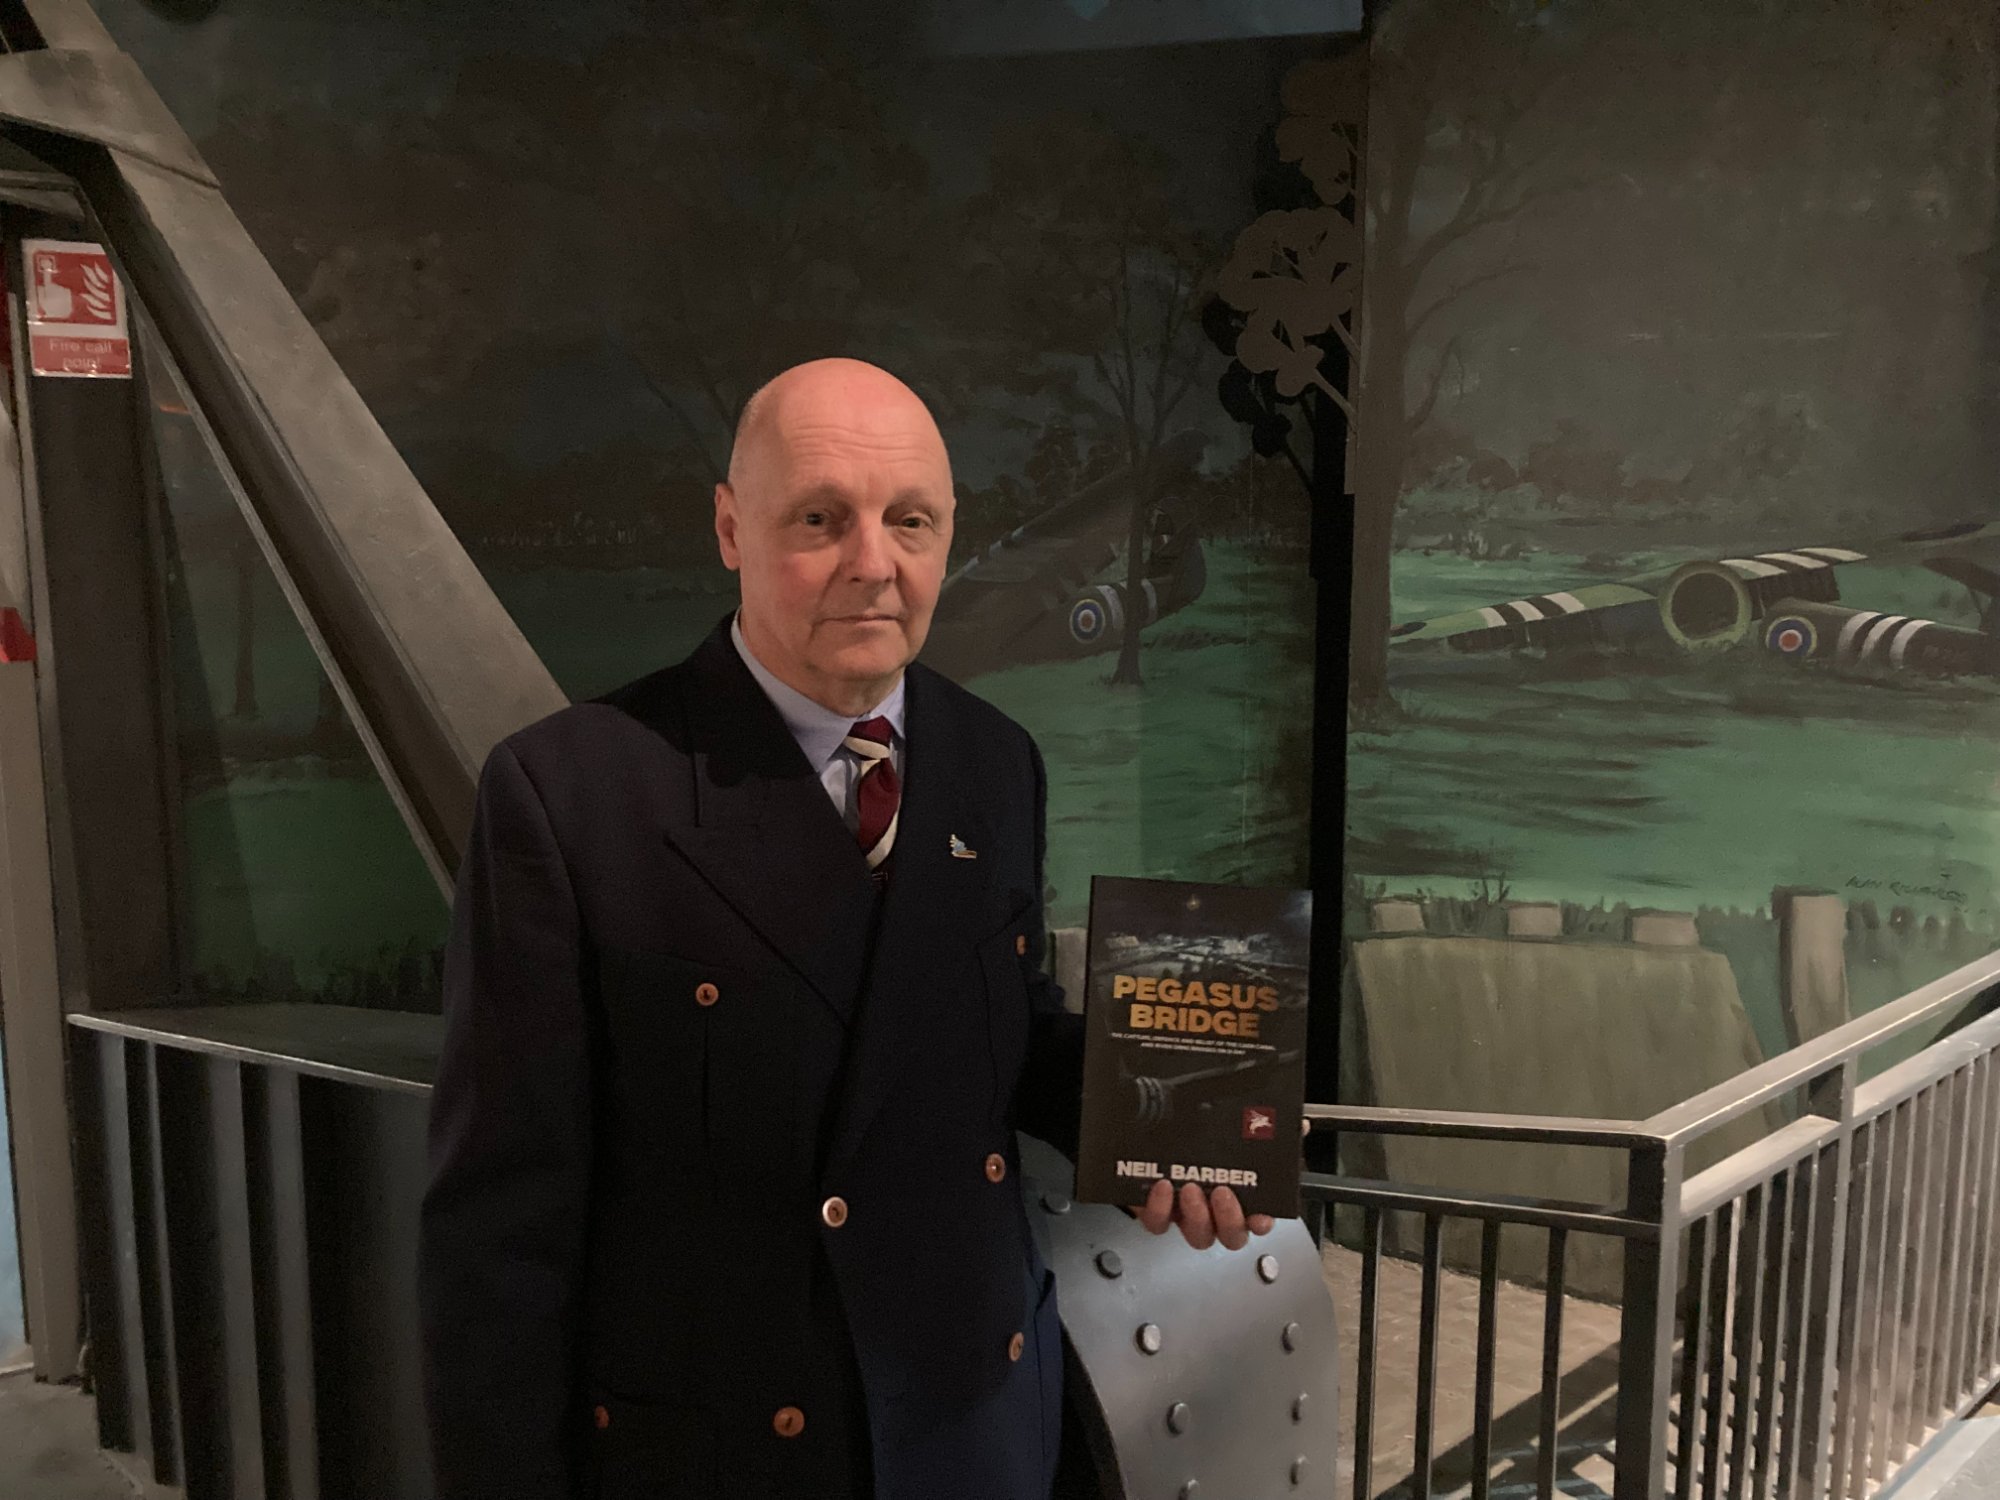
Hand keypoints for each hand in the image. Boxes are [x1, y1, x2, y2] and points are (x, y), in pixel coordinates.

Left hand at [1127, 1118, 1306, 1250]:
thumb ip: (1271, 1127)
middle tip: (1223, 1193)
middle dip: (1230, 1219)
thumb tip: (1299, 1124)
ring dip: (1196, 1216)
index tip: (1260, 1216)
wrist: (1154, 1133)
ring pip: (1199, 1235)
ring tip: (1190, 1188)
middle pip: (1232, 1236)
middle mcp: (1218, 1212)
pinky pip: (1159, 1224)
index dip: (1263, 1222)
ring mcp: (1189, 1215)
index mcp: (1243, 1196)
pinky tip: (1162, 1187)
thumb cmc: (1202, 1136)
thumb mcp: (1239, 1127)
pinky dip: (1160, 1209)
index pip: (1261, 1220)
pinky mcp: (1159, 1212)